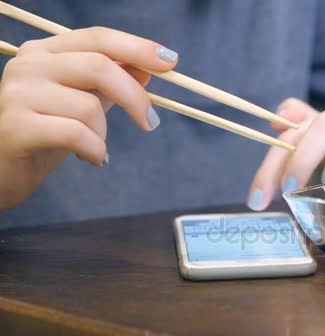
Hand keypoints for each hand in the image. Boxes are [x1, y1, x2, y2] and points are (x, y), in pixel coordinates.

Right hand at [0, 27, 177, 209]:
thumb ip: (110, 84)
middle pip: (100, 66)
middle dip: (135, 97)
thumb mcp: (81, 104)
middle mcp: (28, 64)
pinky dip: (95, 150)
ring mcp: (17, 93)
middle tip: (150, 123)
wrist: (1, 171)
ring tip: (94, 147)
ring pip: (90, 106)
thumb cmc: (44, 135)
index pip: (98, 38)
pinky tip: (92, 159)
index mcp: (45, 52)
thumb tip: (147, 70)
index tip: (170, 62)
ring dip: (104, 134)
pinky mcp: (15, 126)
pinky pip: (76, 134)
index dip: (137, 48)